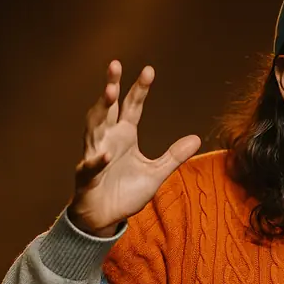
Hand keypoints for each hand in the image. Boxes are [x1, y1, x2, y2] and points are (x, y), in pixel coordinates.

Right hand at [68, 61, 201, 235]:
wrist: (105, 217)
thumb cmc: (125, 192)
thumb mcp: (156, 173)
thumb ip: (174, 156)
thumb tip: (196, 138)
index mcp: (125, 135)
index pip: (132, 106)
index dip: (139, 89)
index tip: (148, 70)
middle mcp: (108, 140)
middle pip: (108, 108)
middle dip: (111, 87)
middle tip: (114, 66)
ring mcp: (95, 155)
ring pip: (94, 128)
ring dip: (100, 110)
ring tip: (109, 92)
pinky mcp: (86, 177)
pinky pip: (91, 165)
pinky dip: (97, 160)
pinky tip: (106, 154)